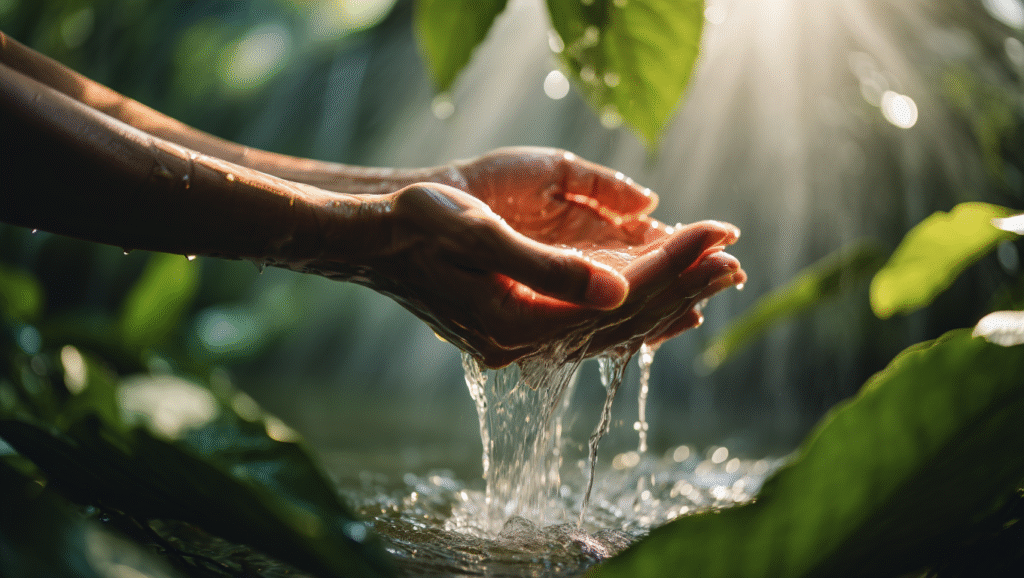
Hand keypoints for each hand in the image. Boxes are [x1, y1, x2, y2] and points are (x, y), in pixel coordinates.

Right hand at [359, 149, 744, 367]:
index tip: (719, 232)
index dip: (673, 263)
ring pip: (613, 328)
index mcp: (521, 324)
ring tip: (714, 276)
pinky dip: (633, 313)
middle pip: (625, 319)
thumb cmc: (417, 228)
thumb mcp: (478, 237)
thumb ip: (549, 269)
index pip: (619, 296)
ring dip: (666, 299)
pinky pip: (592, 328)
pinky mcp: (521, 329)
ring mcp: (524, 342)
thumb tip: (619, 291)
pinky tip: (663, 305)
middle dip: (683, 285)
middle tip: (736, 258)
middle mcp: (527, 345)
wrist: (370, 244)